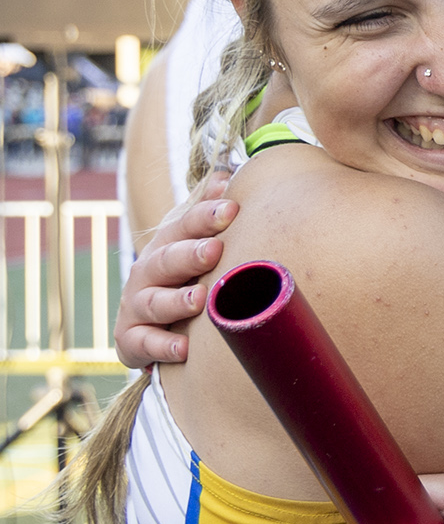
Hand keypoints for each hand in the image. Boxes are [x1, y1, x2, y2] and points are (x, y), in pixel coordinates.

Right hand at [115, 173, 236, 368]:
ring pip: (154, 302)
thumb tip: (228, 174)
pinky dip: (162, 347)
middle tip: (214, 250)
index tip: (232, 208)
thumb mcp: (195, 239)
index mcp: (167, 245)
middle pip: (166, 260)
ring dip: (177, 301)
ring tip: (200, 300)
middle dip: (189, 254)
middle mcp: (148, 273)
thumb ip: (207, 209)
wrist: (154, 321)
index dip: (205, 216)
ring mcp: (137, 306)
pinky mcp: (132, 339)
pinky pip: (144, 344)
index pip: (184, 226)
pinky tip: (184, 349)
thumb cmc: (185, 274)